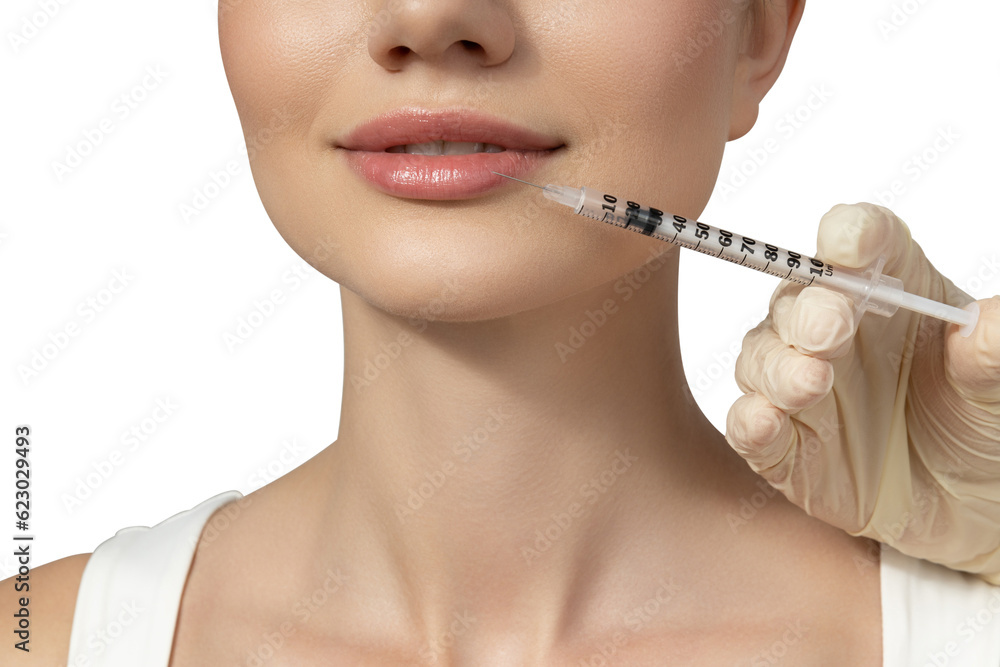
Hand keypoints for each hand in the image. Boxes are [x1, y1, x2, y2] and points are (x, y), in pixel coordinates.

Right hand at [726, 202, 999, 581]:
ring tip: (810, 382)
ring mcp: (802, 386)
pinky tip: (764, 421)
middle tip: (830, 329)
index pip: (858, 241)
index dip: (849, 235)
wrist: (976, 508)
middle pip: (798, 298)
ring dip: (779, 368)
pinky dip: (750, 421)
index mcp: (889, 290)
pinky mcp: (785, 446)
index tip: (851, 242)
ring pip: (763, 358)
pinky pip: (749, 425)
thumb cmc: (984, 425)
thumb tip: (984, 326)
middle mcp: (835, 329)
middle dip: (807, 312)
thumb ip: (993, 353)